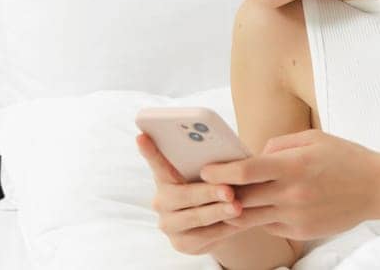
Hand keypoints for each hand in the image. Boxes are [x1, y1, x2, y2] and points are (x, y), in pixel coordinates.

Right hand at [136, 132, 250, 254]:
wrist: (218, 224)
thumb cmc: (214, 189)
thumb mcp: (211, 176)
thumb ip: (211, 165)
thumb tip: (229, 156)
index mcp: (165, 178)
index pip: (157, 162)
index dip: (149, 151)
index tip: (141, 136)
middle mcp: (161, 201)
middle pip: (182, 196)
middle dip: (208, 192)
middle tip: (228, 190)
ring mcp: (168, 224)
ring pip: (195, 218)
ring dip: (218, 212)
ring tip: (237, 207)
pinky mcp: (180, 244)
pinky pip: (204, 236)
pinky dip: (223, 228)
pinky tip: (238, 222)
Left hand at [200, 129, 379, 240]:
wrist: (378, 188)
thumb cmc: (345, 158)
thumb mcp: (313, 138)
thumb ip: (278, 145)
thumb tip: (251, 156)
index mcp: (293, 165)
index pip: (245, 171)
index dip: (219, 172)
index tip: (205, 170)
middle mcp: (292, 193)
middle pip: (241, 198)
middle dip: (220, 194)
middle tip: (205, 188)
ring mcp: (296, 216)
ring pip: (249, 218)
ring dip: (233, 211)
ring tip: (222, 202)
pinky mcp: (301, 232)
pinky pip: (268, 226)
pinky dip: (258, 218)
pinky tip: (258, 208)